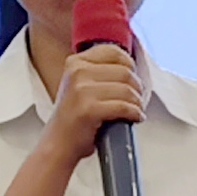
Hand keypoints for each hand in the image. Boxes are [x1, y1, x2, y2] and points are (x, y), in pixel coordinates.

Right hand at [48, 43, 143, 167]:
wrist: (58, 143)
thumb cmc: (74, 116)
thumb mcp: (80, 84)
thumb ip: (100, 71)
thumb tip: (133, 67)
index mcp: (76, 62)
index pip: (115, 52)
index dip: (130, 66)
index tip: (131, 80)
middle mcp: (77, 72)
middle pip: (125, 71)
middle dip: (137, 87)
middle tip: (137, 99)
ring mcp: (81, 90)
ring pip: (127, 89)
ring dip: (138, 102)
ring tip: (136, 110)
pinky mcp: (88, 109)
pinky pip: (124, 106)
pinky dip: (135, 113)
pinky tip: (134, 118)